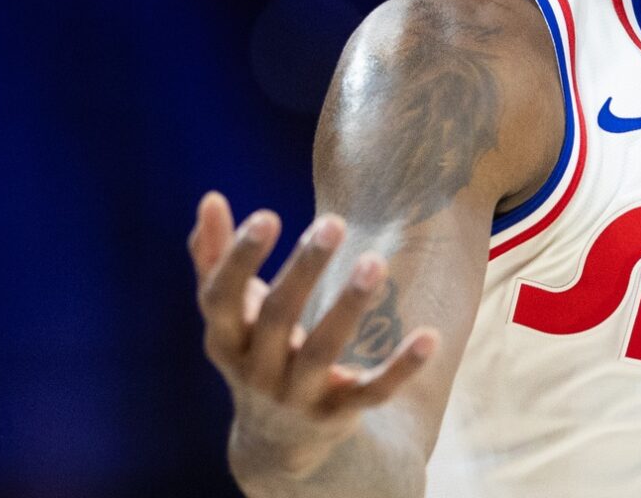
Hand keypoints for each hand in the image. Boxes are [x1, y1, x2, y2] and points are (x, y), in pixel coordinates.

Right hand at [188, 191, 439, 479]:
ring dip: (348, 307)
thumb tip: (211, 198)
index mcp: (225, 340)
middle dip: (304, 269)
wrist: (275, 441)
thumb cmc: (254, 350)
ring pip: (322, 353)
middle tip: (334, 221)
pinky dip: (400, 368)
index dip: (239, 258)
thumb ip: (214, 257)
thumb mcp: (229, 314)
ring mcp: (297, 397)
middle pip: (277, 318)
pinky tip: (429, 335)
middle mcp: (256, 371)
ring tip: (375, 260)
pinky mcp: (338, 414)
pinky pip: (371, 393)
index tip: (267, 215)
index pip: (221, 298)